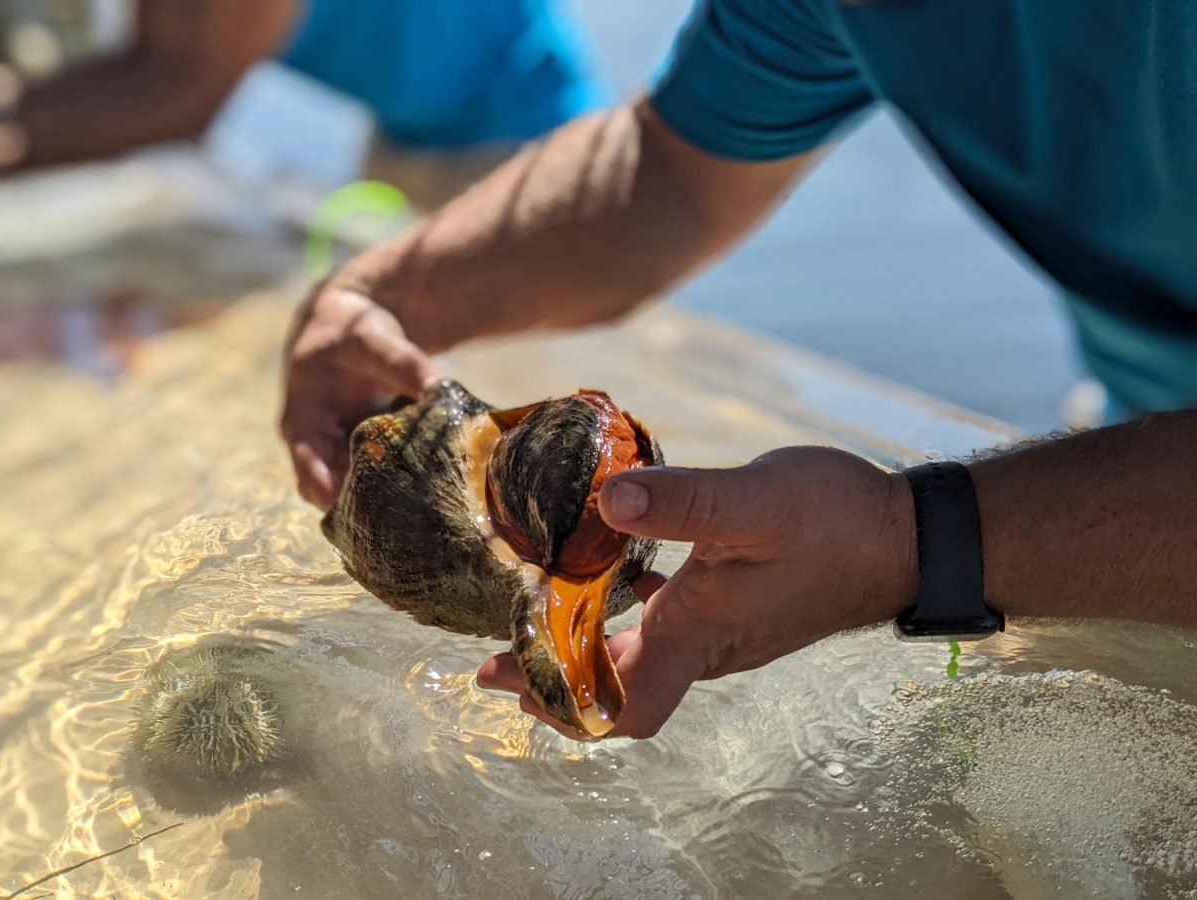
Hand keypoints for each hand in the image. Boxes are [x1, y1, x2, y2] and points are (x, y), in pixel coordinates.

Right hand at [281, 283, 441, 509]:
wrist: (347, 326)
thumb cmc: (351, 334)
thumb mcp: (375, 343)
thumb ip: (406, 365)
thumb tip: (442, 390)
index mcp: (303, 423)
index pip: (309, 471)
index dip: (332, 494)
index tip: (362, 509)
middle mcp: (316, 447)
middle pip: (333, 493)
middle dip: (365, 507)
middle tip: (406, 519)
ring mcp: (337, 453)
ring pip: (355, 491)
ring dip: (384, 500)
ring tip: (421, 511)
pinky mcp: (359, 454)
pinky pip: (375, 478)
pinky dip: (398, 484)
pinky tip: (428, 491)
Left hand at [477, 446, 916, 738]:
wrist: (906, 536)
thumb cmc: (838, 522)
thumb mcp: (754, 501)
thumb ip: (681, 503)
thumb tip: (607, 501)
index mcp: (701, 633)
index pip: (621, 703)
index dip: (558, 702)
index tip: (502, 678)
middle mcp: (708, 646)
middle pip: (617, 683)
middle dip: (555, 671)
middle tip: (499, 650)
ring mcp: (725, 630)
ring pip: (640, 653)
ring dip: (588, 640)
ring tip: (544, 608)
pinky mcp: (738, 606)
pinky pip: (668, 624)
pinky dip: (629, 610)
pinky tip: (618, 569)